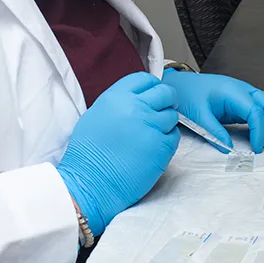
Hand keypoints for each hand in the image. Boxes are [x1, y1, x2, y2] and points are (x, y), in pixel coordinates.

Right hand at [56, 72, 179, 237]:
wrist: (91, 183)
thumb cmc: (89, 154)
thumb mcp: (96, 115)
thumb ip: (119, 103)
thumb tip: (138, 99)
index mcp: (117, 97)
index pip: (145, 79)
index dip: (151, 86)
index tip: (152, 94)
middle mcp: (136, 107)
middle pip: (165, 93)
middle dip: (166, 100)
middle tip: (163, 109)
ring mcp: (152, 126)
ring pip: (172, 115)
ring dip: (165, 122)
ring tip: (151, 135)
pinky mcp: (163, 146)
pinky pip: (174, 135)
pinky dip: (168, 139)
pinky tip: (153, 148)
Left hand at [162, 70, 263, 153]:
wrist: (180, 85)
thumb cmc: (187, 94)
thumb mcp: (198, 116)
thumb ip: (214, 133)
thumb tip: (228, 148)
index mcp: (232, 91)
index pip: (255, 111)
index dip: (260, 131)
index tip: (256, 147)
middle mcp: (241, 90)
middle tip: (261, 145)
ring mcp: (243, 94)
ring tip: (258, 142)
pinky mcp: (240, 100)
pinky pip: (258, 110)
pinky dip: (261, 122)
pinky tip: (253, 135)